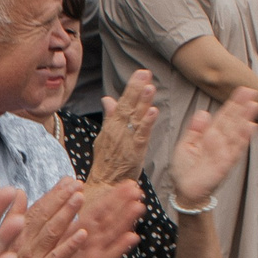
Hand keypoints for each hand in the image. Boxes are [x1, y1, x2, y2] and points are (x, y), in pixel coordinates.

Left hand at [45, 179, 142, 257]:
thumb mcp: (60, 235)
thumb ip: (66, 213)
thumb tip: (70, 186)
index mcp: (83, 230)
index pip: (100, 209)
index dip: (113, 196)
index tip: (129, 183)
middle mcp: (93, 241)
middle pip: (110, 219)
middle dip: (123, 204)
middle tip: (138, 189)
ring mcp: (95, 254)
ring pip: (112, 234)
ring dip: (126, 221)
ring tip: (139, 207)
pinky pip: (108, 257)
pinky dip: (120, 248)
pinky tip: (133, 237)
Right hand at [86, 71, 156, 186]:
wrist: (105, 184)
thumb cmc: (106, 163)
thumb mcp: (104, 137)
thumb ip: (110, 117)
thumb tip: (108, 99)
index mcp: (112, 125)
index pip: (122, 102)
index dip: (132, 88)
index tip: (140, 73)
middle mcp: (118, 130)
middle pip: (127, 106)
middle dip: (136, 89)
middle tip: (145, 73)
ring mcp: (126, 140)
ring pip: (135, 118)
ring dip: (142, 102)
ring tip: (149, 87)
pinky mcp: (134, 151)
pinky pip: (141, 134)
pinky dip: (147, 123)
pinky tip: (153, 112)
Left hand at [168, 87, 257, 208]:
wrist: (185, 190)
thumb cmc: (186, 169)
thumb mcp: (186, 144)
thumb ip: (195, 129)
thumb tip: (204, 112)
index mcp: (210, 135)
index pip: (224, 116)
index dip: (233, 104)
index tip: (242, 90)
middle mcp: (220, 142)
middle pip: (233, 121)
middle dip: (242, 106)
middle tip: (252, 91)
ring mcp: (224, 152)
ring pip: (237, 132)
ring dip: (246, 119)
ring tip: (255, 105)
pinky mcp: (225, 164)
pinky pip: (235, 150)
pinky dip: (243, 139)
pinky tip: (251, 127)